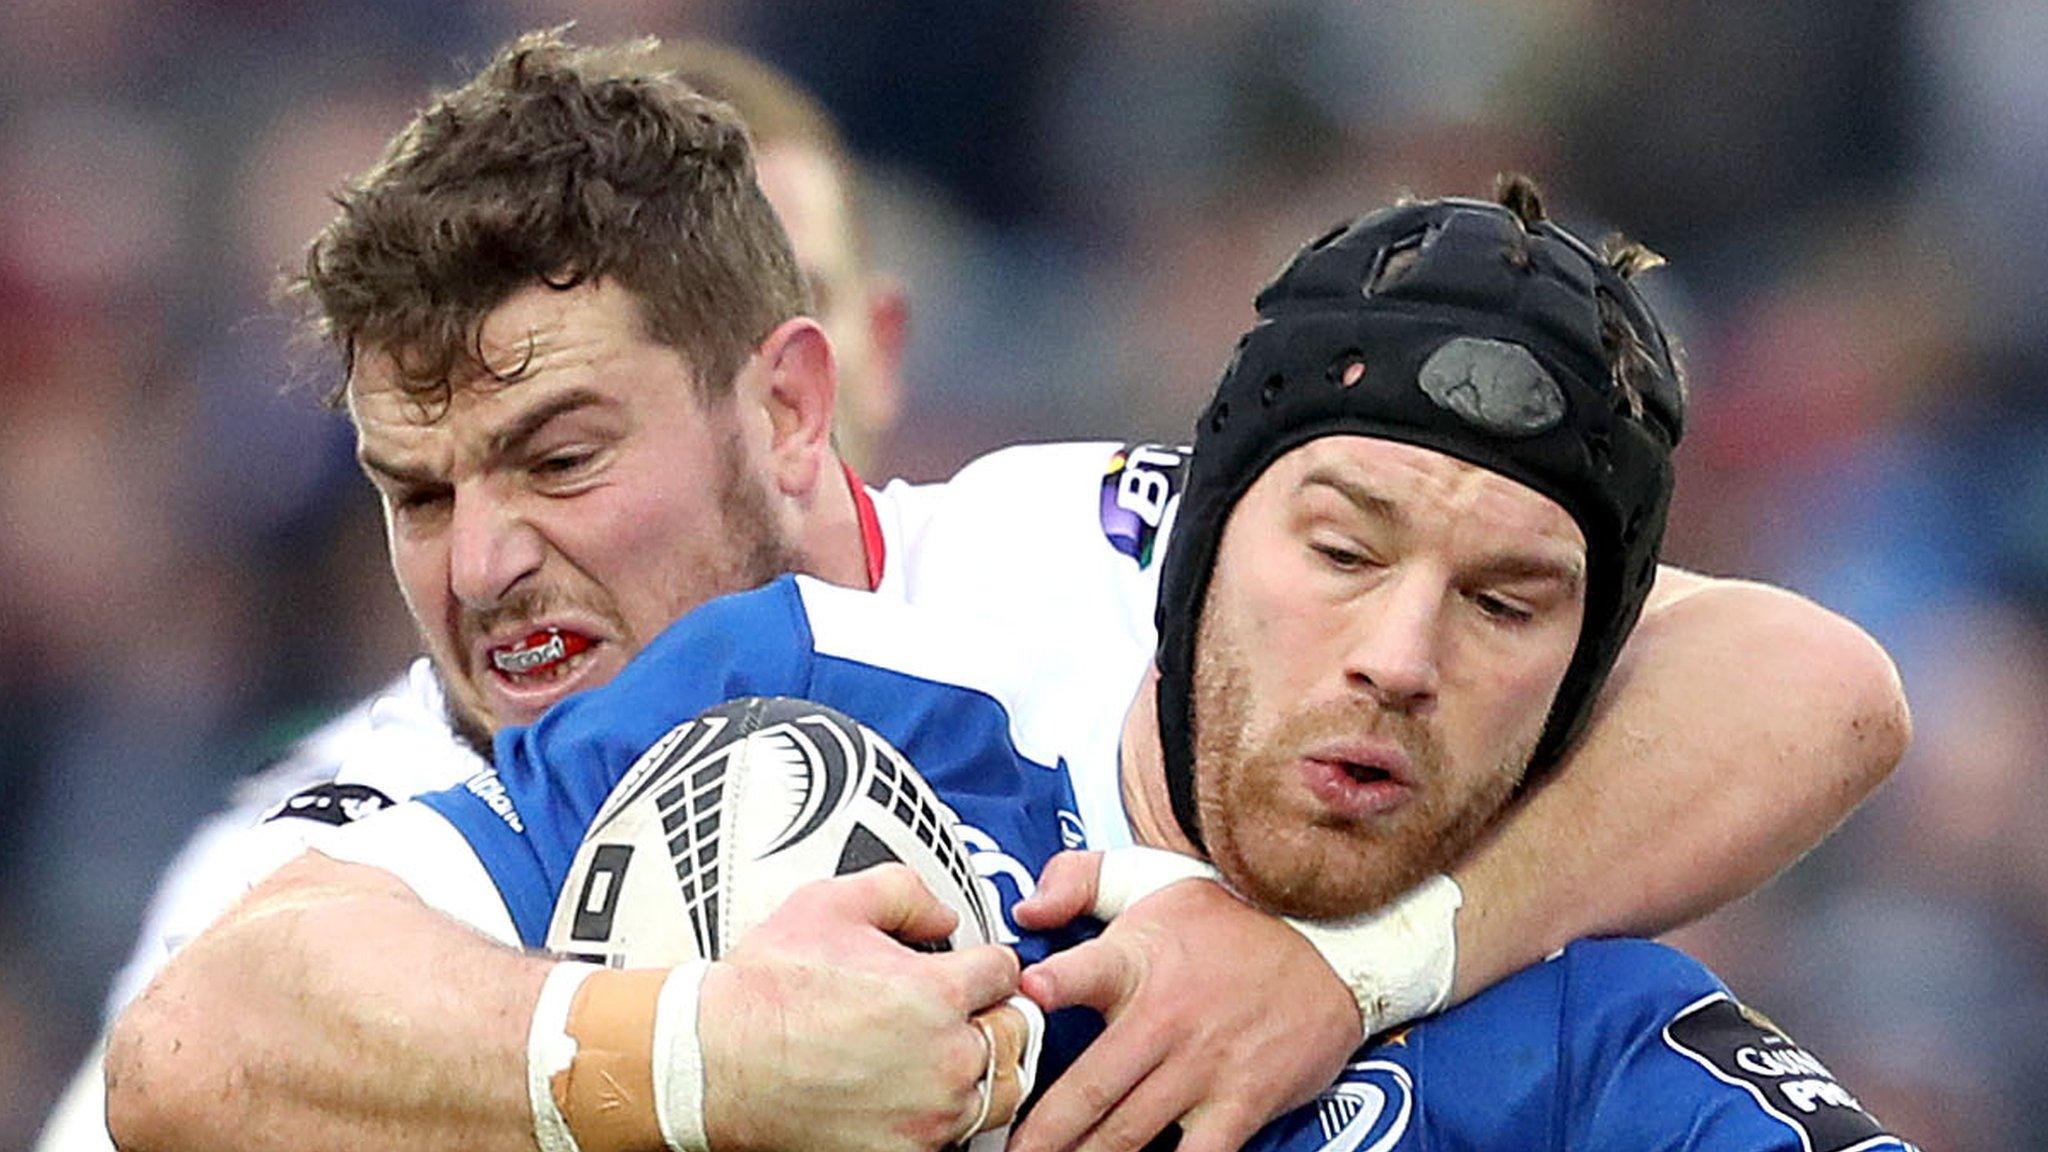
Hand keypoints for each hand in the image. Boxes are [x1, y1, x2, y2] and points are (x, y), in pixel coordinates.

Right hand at [699, 864, 1026, 1151]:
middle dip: (992, 1014)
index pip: (1006, 972)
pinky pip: (958, 1134)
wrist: (714, 1062)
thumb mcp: (831, 902)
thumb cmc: (765, 990)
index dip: (985, 963)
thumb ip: (905, 892)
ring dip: (983, 1068)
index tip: (968, 970)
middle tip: (960, 1010)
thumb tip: (945, 915)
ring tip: (945, 1053)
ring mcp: (930, 1113)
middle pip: (1015, 1033)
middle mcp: (946, 1058)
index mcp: (937, 993)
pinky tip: (915, 1092)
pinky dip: (946, 1112)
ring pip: (1001, 1090)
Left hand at [1009, 851, 1359, 1151]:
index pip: (1086, 970)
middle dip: (1041, 1134)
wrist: (1331, 944)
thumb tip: (1027, 912)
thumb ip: (1080, 881)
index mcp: (1135, 959)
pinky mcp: (1243, 1102)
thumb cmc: (1229, 919)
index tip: (1025, 992)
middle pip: (1089, 1090)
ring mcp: (1204, 1066)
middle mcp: (1164, 1018)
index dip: (1053, 984)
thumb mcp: (1154, 878)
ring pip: (1128, 1134)